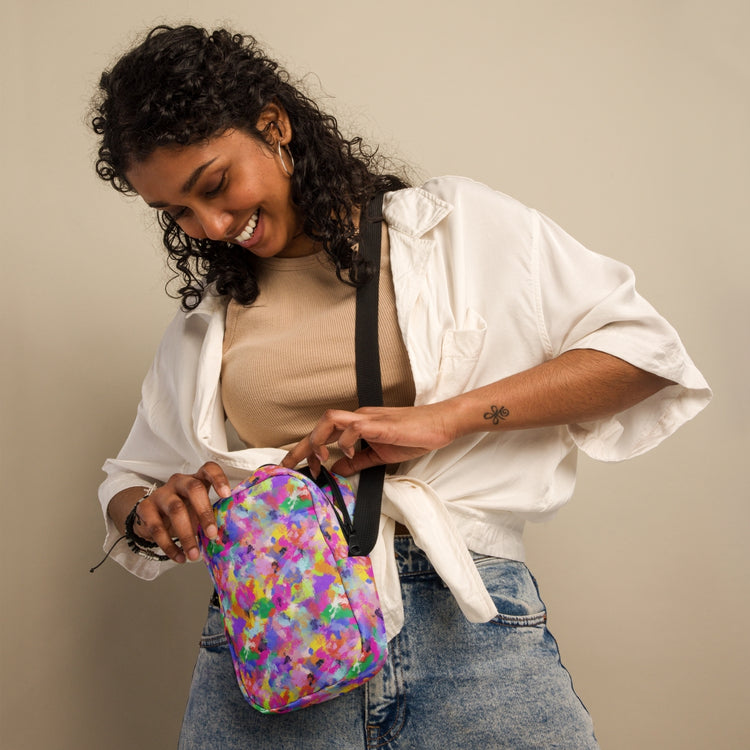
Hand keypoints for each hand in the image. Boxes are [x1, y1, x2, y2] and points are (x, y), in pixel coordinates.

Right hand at [131, 461, 231, 563]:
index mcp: (197, 479)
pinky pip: (157, 527)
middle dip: (204, 512)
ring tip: (194, 555)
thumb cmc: (185, 511)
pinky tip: (179, 557)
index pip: (209, 469)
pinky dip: (169, 545)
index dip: (218, 479)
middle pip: (193, 489)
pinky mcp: (145, 508)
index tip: (227, 494)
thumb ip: (212, 516)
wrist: (153, 517)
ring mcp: (161, 493)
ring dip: (186, 535)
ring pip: (176, 509)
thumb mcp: (199, 510)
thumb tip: (228, 536)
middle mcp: (179, 482)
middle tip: (212, 535)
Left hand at [281, 404, 456, 476]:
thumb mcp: (380, 455)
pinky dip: (347, 442)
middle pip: (320, 424)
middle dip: (300, 446)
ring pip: (331, 420)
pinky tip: (349, 455)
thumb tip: (336, 470)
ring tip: (317, 460)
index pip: (324, 433)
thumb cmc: (414, 436)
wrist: (439, 425)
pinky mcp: (380, 424)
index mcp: (358, 425)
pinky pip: (354, 427)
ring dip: (318, 440)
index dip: (305, 449)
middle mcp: (359, 418)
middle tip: (287, 466)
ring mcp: (369, 419)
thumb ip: (357, 462)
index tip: (294, 468)